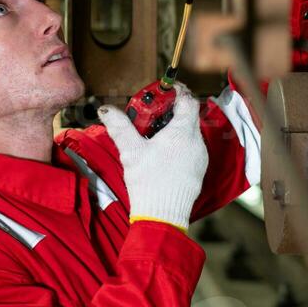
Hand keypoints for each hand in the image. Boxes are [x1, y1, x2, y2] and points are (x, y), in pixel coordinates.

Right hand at [97, 83, 208, 230]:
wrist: (162, 215)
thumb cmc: (149, 182)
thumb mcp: (131, 151)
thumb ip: (119, 127)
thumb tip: (106, 110)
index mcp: (183, 132)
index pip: (188, 101)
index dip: (177, 92)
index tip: (165, 91)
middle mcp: (197, 142)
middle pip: (189, 116)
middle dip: (172, 110)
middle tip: (154, 112)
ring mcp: (200, 157)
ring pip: (191, 133)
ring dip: (176, 128)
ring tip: (155, 134)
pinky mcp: (199, 170)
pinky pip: (192, 148)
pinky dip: (180, 143)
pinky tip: (164, 152)